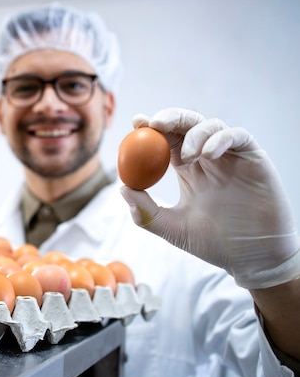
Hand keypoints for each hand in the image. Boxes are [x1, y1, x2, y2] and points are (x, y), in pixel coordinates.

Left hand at [119, 107, 299, 288]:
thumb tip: (122, 188)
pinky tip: (208, 155)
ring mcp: (230, 157)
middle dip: (169, 118)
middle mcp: (207, 159)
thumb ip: (147, 212)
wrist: (252, 258)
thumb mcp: (173, 229)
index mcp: (187, 170)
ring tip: (185, 156)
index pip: (166, 140)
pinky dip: (220, 139)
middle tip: (153, 124)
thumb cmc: (214, 243)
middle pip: (186, 125)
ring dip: (193, 133)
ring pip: (211, 125)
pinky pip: (237, 135)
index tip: (136, 123)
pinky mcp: (253, 158)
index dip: (150, 128)